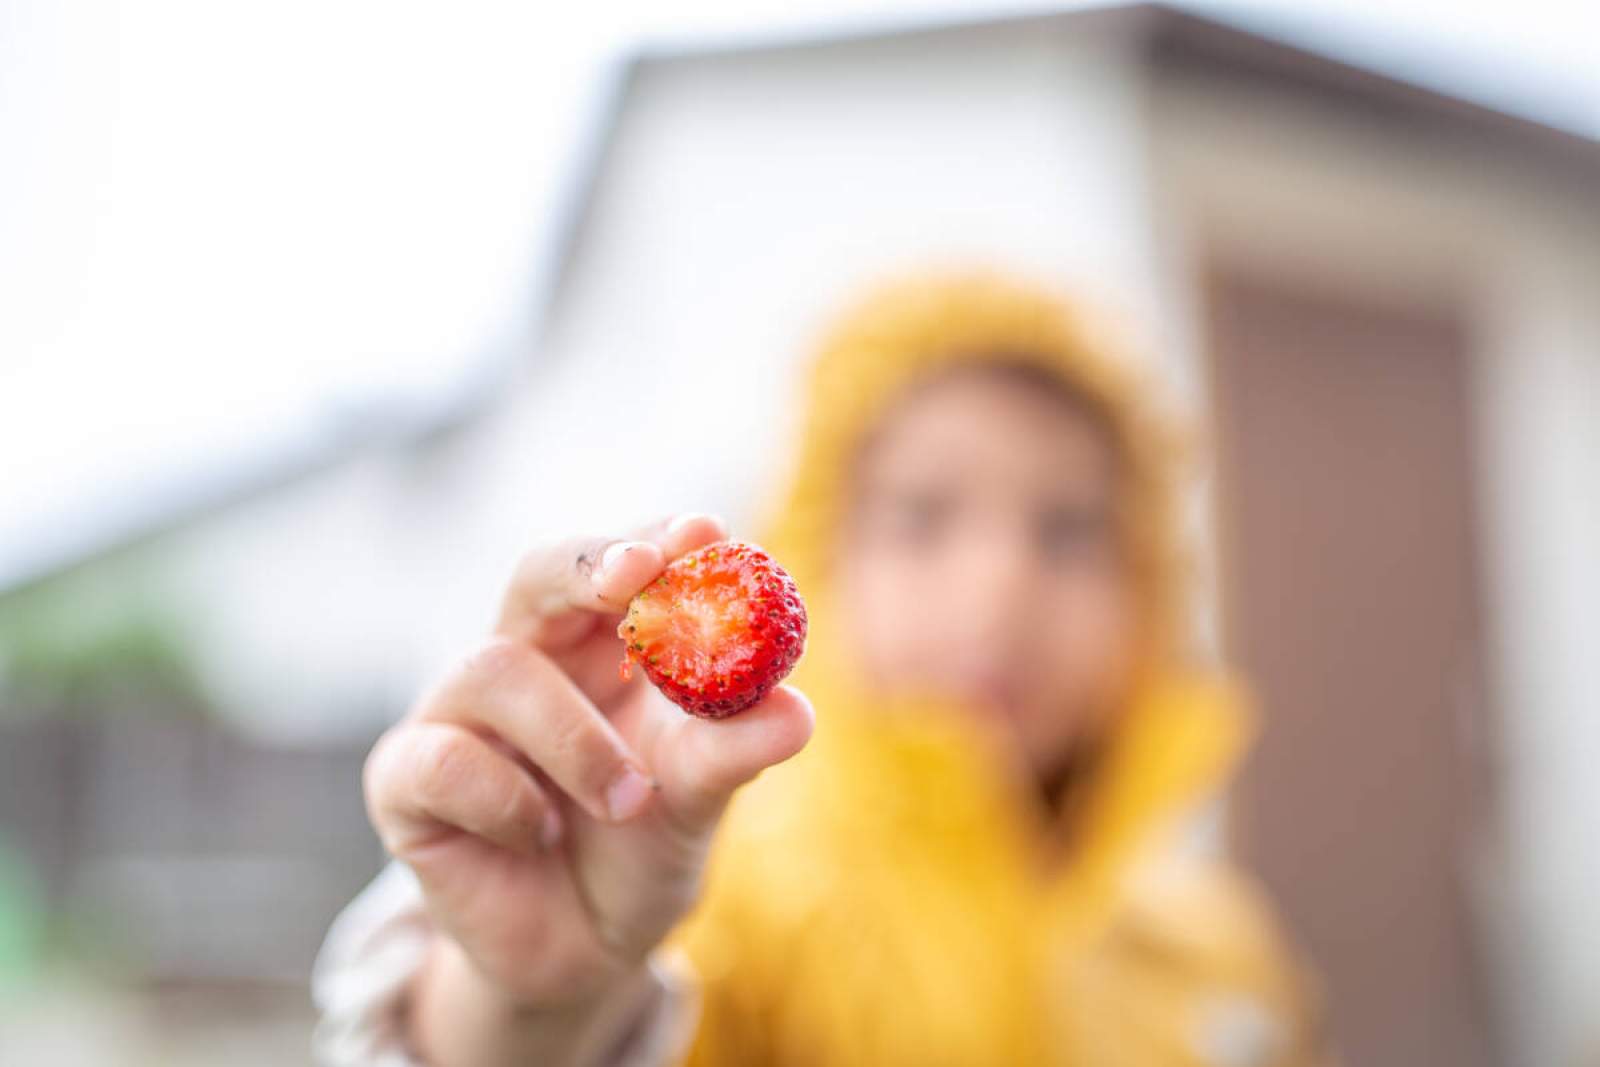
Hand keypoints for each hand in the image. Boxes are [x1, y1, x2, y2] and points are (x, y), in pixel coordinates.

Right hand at [363, 514, 813, 1014]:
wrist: (584, 952)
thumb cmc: (642, 846)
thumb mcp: (699, 798)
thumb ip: (735, 750)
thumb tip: (795, 712)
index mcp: (600, 642)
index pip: (622, 562)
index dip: (656, 538)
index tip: (704, 532)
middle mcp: (527, 658)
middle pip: (538, 573)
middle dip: (587, 566)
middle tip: (638, 573)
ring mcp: (458, 713)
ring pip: (494, 668)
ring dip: (575, 735)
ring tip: (629, 799)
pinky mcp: (404, 781)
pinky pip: (443, 760)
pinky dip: (505, 799)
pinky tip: (541, 835)